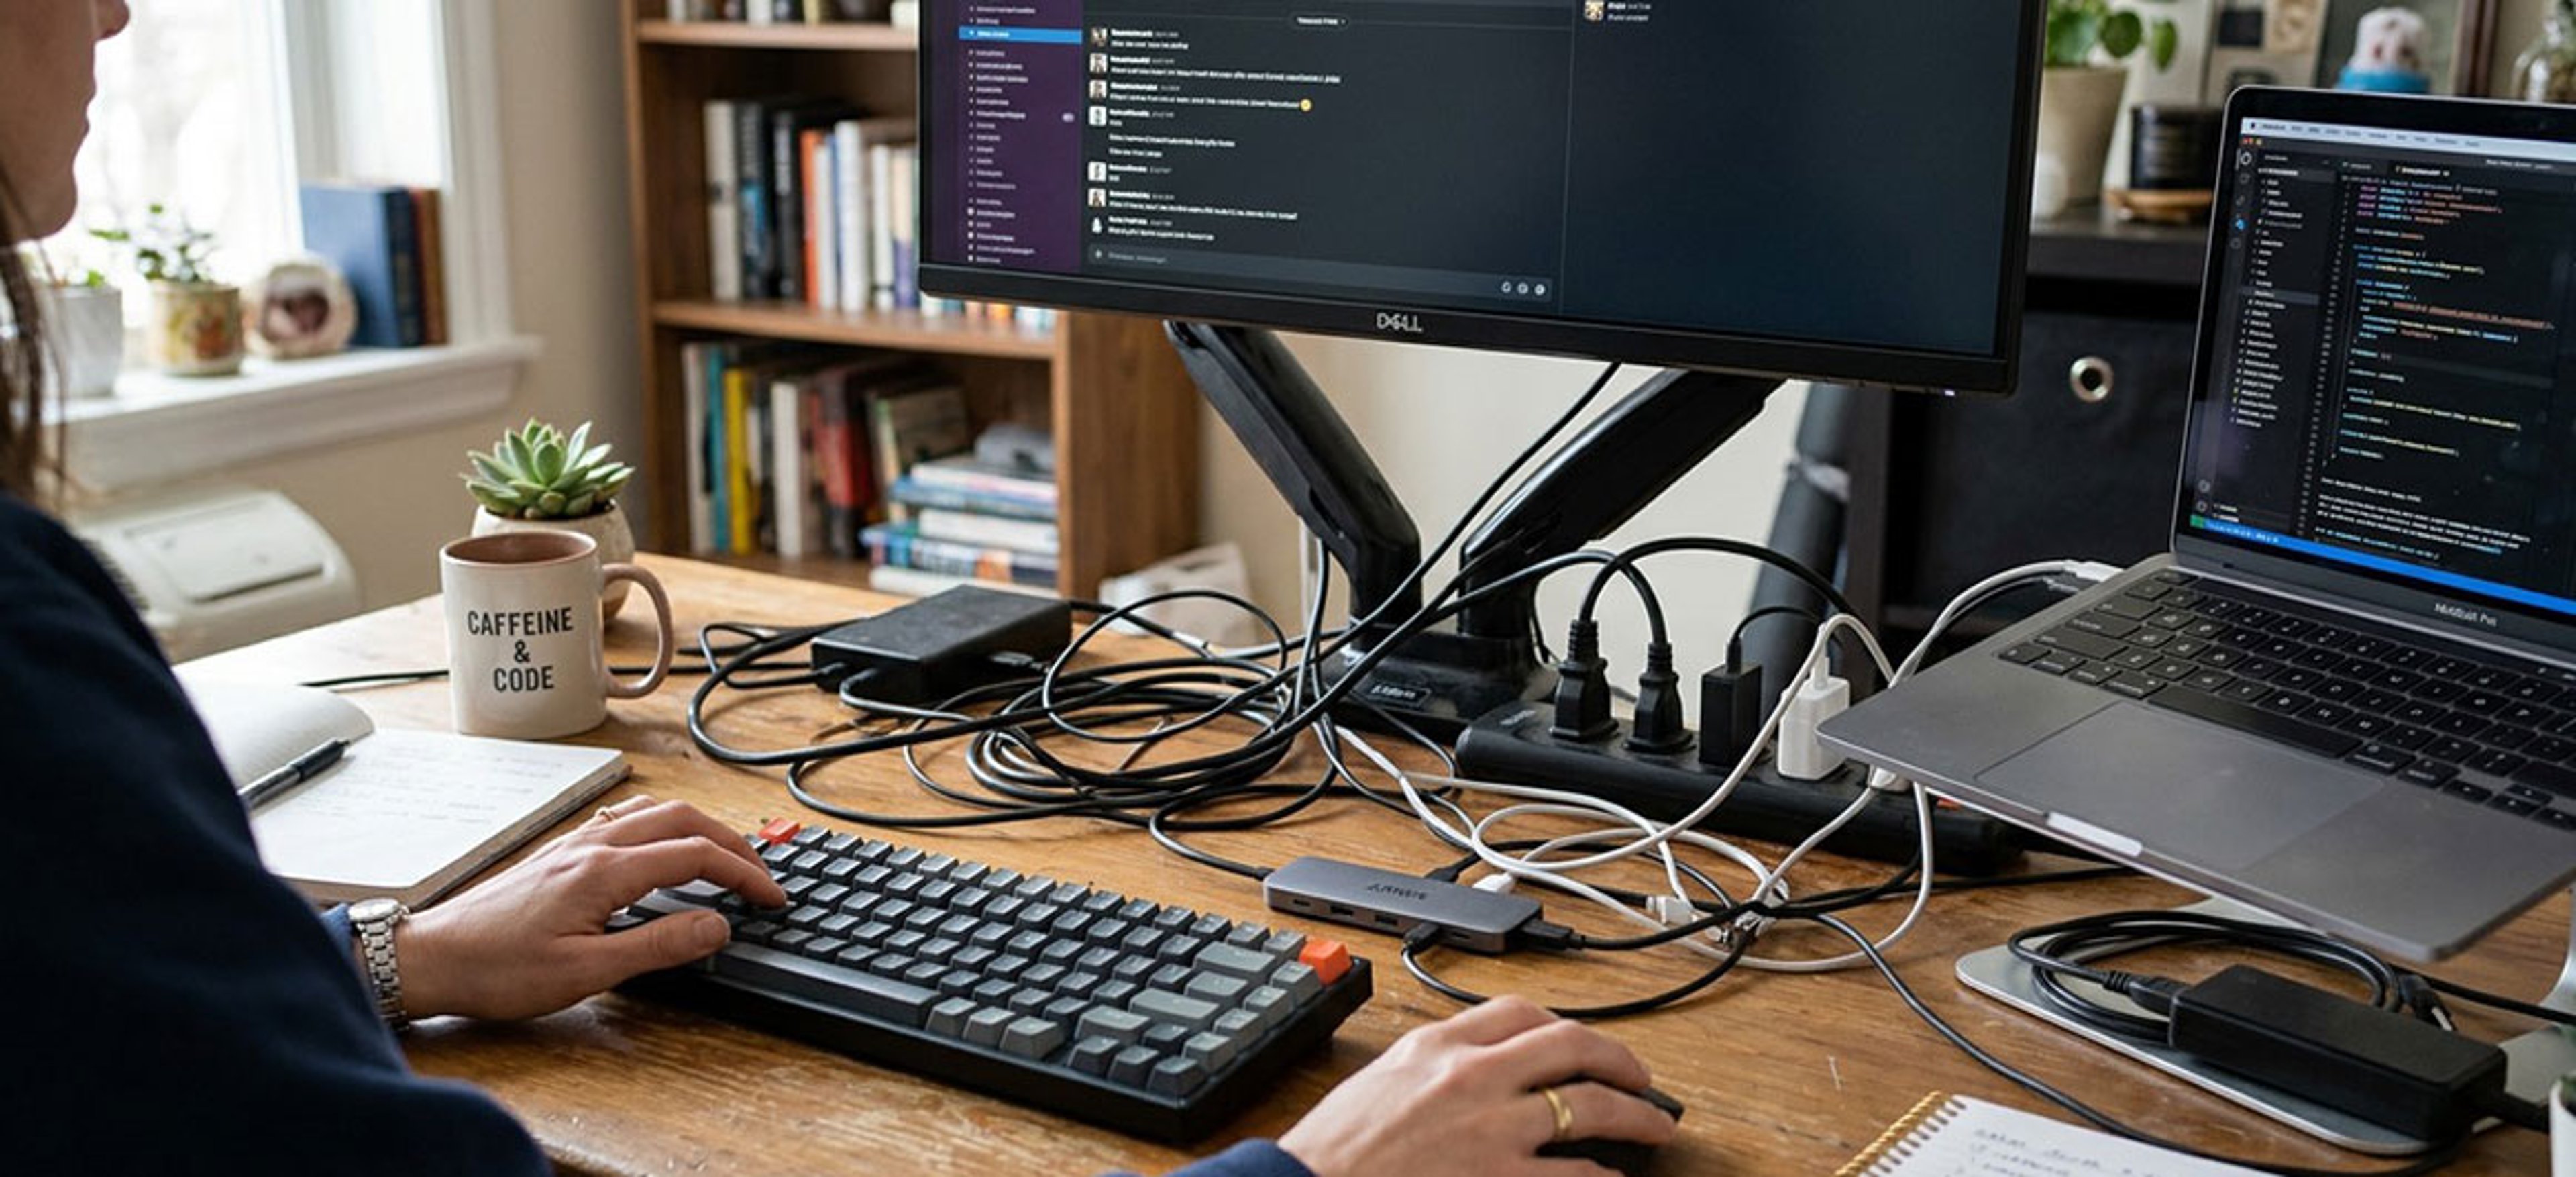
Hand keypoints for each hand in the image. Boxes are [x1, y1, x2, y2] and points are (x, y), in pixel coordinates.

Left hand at [391, 796, 786, 1020]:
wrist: (430, 958)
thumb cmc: (497, 969)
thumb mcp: (586, 972)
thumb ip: (658, 944)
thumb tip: (717, 925)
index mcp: (605, 871)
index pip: (697, 856)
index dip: (744, 874)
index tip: (772, 897)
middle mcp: (592, 846)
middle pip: (683, 820)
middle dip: (733, 843)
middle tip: (761, 875)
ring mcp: (574, 845)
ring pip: (654, 813)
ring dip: (700, 829)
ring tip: (724, 858)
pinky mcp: (559, 855)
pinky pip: (625, 822)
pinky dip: (663, 829)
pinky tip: (661, 851)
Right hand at [1278, 996, 1678, 1176]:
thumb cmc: (1330, 1153)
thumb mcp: (1379, 1086)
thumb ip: (1428, 1072)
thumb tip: (1469, 1077)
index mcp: (1435, 1047)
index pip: (1516, 1012)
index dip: (1561, 1024)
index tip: (1577, 1038)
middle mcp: (1471, 1077)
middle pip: (1568, 1045)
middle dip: (1618, 1059)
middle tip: (1640, 1078)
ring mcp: (1491, 1129)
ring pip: (1587, 1104)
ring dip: (1635, 1115)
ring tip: (1656, 1127)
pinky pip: (1575, 1175)